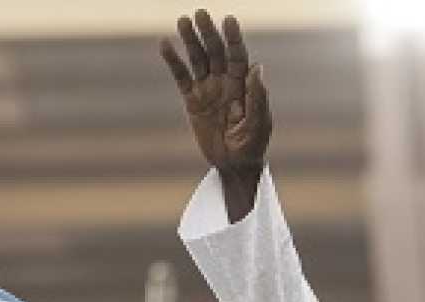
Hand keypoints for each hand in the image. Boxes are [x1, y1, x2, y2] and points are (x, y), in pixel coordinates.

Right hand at [161, 10, 270, 219]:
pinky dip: (173, 61)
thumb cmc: (252, 145)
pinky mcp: (192, 100)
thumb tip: (257, 68)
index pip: (238, 56)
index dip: (234, 39)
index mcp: (243, 85)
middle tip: (200, 14)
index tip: (229, 20)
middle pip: (216, 52)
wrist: (234, 165)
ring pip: (198, 59)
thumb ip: (257, 97)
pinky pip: (181, 77)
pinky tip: (165, 44)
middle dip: (209, 34)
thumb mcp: (259, 124)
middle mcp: (225, 82)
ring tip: (183, 21)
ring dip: (191, 40)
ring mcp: (208, 89)